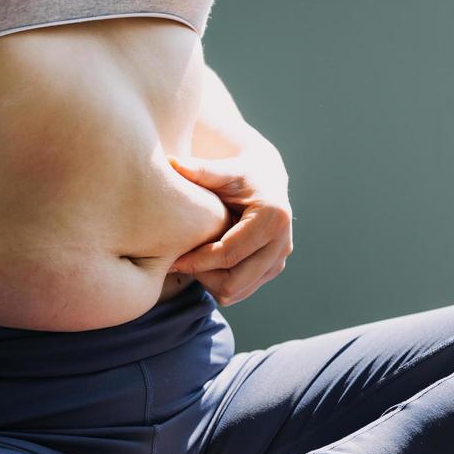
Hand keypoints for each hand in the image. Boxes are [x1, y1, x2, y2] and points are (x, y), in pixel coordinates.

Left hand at [166, 149, 292, 306]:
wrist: (266, 179)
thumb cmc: (240, 174)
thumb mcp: (223, 170)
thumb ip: (200, 170)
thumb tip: (171, 162)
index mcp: (273, 218)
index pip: (228, 254)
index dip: (196, 261)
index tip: (171, 260)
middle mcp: (282, 243)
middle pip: (233, 281)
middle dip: (203, 276)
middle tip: (180, 262)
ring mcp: (280, 260)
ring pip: (236, 291)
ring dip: (210, 282)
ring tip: (193, 260)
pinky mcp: (274, 269)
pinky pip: (241, 291)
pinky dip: (220, 283)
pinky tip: (206, 263)